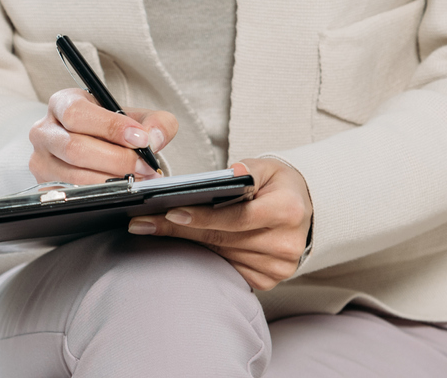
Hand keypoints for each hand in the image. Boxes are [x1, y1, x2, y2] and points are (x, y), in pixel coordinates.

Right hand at [29, 88, 179, 184]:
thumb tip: (153, 139)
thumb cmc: (114, 129)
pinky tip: (120, 190)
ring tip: (137, 179)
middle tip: (144, 166)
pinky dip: (100, 194)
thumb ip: (156, 123)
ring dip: (110, 181)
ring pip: (73, 175)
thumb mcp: (139, 117)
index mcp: (63, 103)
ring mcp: (40, 160)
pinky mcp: (44, 186)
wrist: (100, 147)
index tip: (141, 139)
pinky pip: (71, 195)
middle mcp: (44, 130)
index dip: (110, 127)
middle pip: (75, 148)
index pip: (78, 113)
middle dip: (115, 159)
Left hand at [126, 157, 312, 290]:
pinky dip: (204, 256)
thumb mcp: (268, 167)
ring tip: (152, 229)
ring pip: (220, 255)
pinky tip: (182, 246)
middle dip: (180, 229)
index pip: (238, 216)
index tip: (170, 212)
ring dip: (186, 243)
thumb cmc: (279, 186)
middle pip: (223, 238)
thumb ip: (247, 169)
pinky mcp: (267, 279)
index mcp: (288, 210)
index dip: (203, 216)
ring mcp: (277, 267)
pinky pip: (227, 269)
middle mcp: (285, 243)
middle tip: (143, 222)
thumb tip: (230, 174)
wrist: (303, 211)